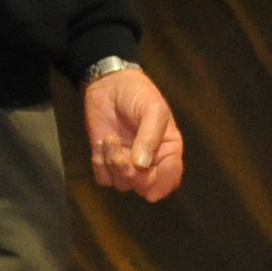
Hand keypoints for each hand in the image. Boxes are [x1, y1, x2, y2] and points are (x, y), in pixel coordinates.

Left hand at [85, 65, 184, 201]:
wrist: (108, 83)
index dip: (161, 182)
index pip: (170, 177)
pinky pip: (104, 179)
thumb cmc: (137, 92)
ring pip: (123, 184)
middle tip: (120, 156)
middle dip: (132, 176)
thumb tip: (142, 165)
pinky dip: (101, 165)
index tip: (145, 173)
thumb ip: (150, 136)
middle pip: (146, 187)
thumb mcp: (152, 108)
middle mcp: (151, 161)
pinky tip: (103, 143)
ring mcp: (128, 163)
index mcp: (169, 149)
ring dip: (113, 165)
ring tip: (110, 139)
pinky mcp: (107, 161)